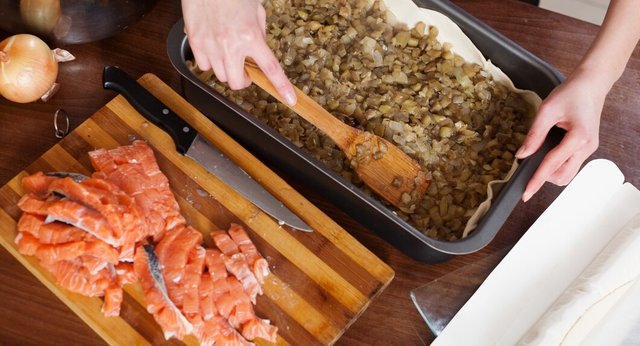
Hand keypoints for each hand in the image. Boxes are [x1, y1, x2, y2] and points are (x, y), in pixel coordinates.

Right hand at [181, 0, 296, 104]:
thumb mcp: (256, 11)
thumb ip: (259, 34)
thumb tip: (258, 52)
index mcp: (251, 36)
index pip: (270, 68)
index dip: (281, 86)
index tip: (289, 99)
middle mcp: (231, 45)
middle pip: (238, 83)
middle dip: (244, 80)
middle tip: (245, 70)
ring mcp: (211, 45)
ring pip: (221, 76)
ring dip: (227, 70)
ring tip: (227, 53)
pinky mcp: (195, 42)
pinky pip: (204, 66)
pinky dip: (209, 62)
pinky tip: (212, 47)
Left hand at [516, 68, 604, 201]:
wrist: (591, 84)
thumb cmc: (571, 93)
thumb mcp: (547, 110)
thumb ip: (534, 134)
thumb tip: (521, 155)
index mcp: (578, 138)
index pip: (552, 165)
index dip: (537, 180)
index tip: (526, 193)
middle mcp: (587, 147)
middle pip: (562, 176)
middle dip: (543, 176)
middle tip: (528, 166)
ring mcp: (589, 149)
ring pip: (568, 174)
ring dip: (551, 172)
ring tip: (539, 156)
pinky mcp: (587, 148)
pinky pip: (571, 165)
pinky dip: (558, 165)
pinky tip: (549, 153)